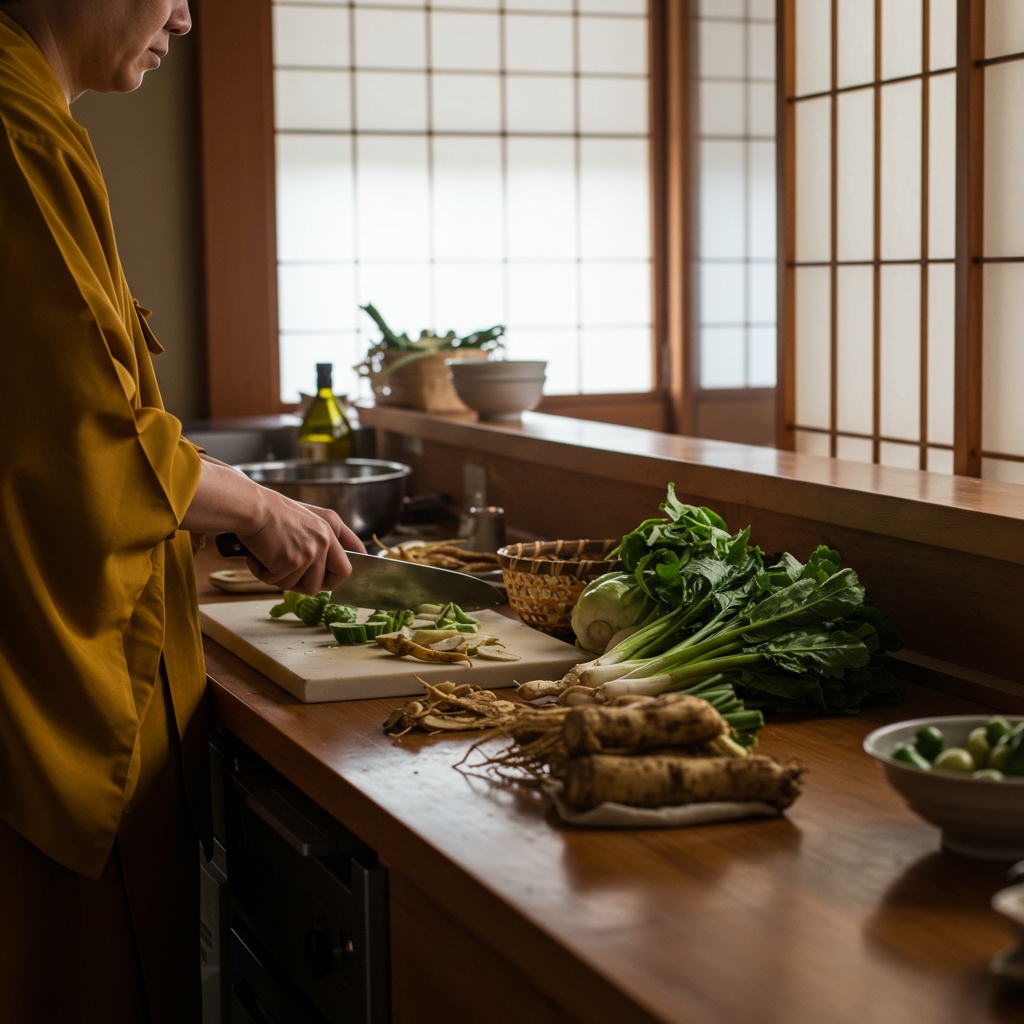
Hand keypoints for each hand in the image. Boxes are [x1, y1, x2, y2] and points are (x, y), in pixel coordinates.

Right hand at [180, 460, 365, 593]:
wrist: (251, 507)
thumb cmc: (272, 513)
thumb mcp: (307, 518)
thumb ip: (322, 538)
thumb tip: (328, 566)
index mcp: (331, 527)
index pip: (353, 558)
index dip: (342, 575)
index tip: (332, 581)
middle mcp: (325, 540)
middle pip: (331, 582)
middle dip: (313, 587)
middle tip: (293, 578)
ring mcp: (310, 552)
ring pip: (301, 586)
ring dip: (282, 579)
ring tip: (268, 559)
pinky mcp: (291, 561)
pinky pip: (278, 582)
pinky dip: (263, 574)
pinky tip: (257, 558)